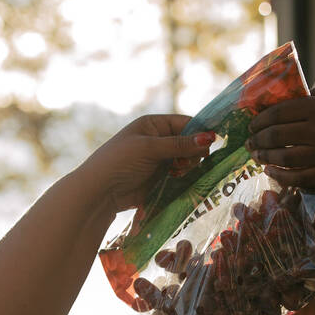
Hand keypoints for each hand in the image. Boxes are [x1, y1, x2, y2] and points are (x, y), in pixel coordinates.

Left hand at [78, 114, 212, 211]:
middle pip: (189, 143)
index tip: (214, 142)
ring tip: (178, 173)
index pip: (185, 123)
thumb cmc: (120, 162)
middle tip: (187, 163)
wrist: (99, 191)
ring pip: (187, 161)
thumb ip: (180, 144)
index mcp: (153, 125)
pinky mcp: (160, 179)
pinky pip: (181, 176)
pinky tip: (179, 180)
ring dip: (189, 167)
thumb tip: (210, 137)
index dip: (200, 131)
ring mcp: (160, 160)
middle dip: (194, 152)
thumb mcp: (149, 148)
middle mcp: (158, 140)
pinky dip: (184, 178)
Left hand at [247, 86, 314, 186]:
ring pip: (285, 158)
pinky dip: (281, 176)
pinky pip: (300, 178)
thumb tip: (276, 104)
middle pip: (278, 136)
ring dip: (265, 158)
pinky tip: (271, 172)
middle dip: (258, 140)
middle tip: (249, 143)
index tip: (252, 125)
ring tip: (257, 156)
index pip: (279, 114)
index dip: (260, 120)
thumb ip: (306, 98)